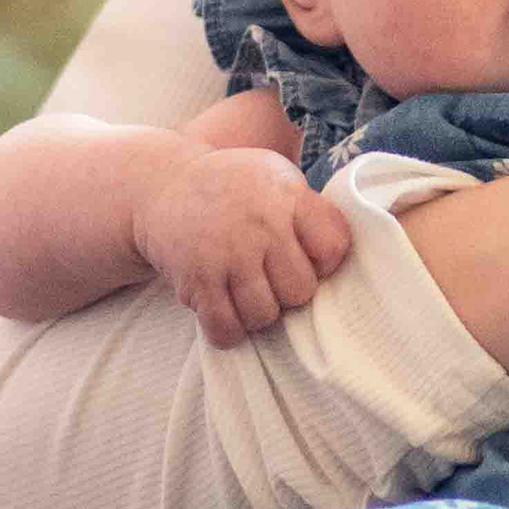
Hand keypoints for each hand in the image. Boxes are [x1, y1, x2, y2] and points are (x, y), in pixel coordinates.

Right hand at [129, 144, 351, 345]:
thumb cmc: (236, 187)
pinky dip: (229, 331)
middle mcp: (261, 225)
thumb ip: (309, 211)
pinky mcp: (196, 281)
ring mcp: (227, 254)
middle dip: (289, 292)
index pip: (333, 248)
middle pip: (300, 291)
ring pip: (265, 315)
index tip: (308, 257)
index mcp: (288, 197)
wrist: (166, 185)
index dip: (325, 262)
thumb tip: (342, 258)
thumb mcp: (278, 178)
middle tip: (272, 278)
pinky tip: (227, 312)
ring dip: (259, 312)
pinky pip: (226, 328)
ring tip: (248, 292)